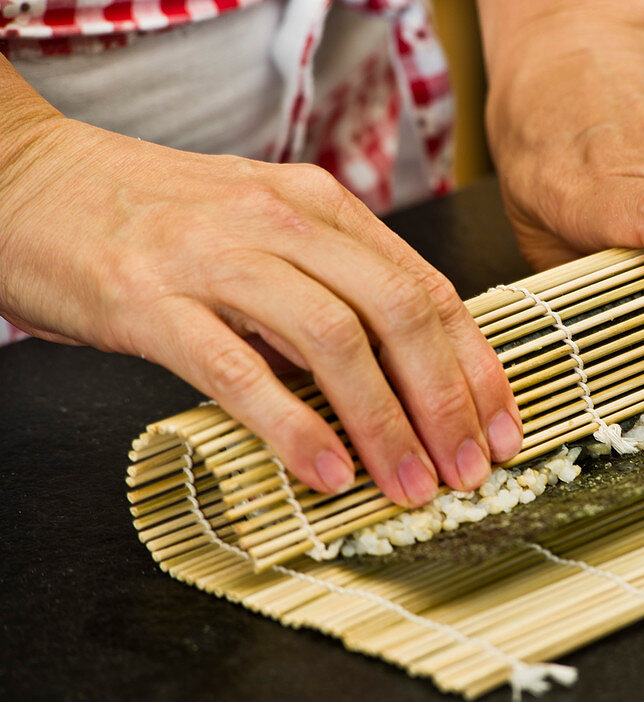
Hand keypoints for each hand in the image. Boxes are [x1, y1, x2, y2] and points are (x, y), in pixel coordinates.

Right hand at [0, 69, 521, 505]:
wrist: (28, 178)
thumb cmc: (156, 216)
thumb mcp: (263, 227)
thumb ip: (330, 283)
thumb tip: (402, 370)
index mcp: (320, 205)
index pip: (425, 287)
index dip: (474, 364)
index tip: (501, 427)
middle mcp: (281, 220)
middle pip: (396, 312)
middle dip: (445, 401)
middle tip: (467, 469)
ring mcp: (215, 257)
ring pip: (331, 341)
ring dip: (382, 424)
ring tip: (408, 485)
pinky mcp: (150, 301)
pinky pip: (236, 369)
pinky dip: (290, 425)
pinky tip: (324, 472)